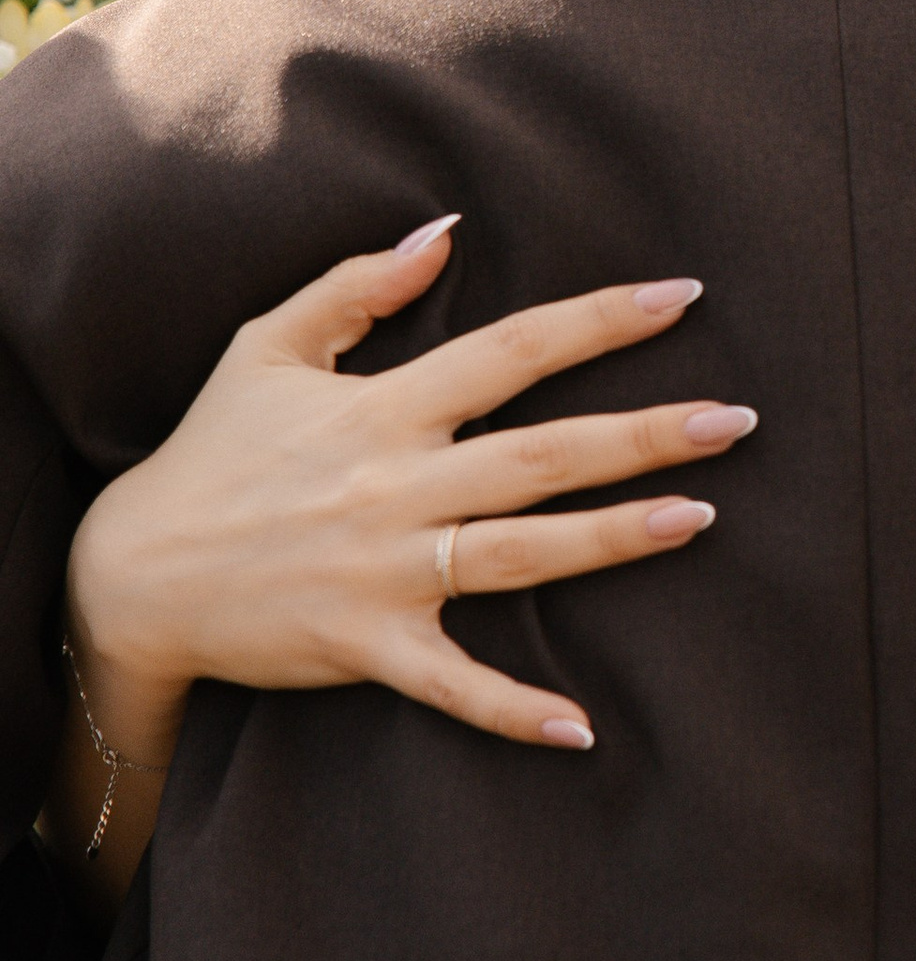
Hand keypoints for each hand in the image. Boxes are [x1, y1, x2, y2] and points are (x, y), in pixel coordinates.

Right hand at [65, 220, 753, 765]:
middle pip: (542, 455)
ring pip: (520, 552)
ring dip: (612, 538)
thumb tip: (444, 234)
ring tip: (700, 519)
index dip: (600, 321)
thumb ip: (358, 286)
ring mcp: (385, 570)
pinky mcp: (368, 644)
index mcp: (383, 407)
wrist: (134, 574)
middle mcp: (396, 485)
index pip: (512, 350)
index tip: (683, 298)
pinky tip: (581, 727)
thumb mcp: (268, 346)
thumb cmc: (214, 451)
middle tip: (737, 422)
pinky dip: (511, 708)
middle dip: (644, 435)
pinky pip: (452, 682)